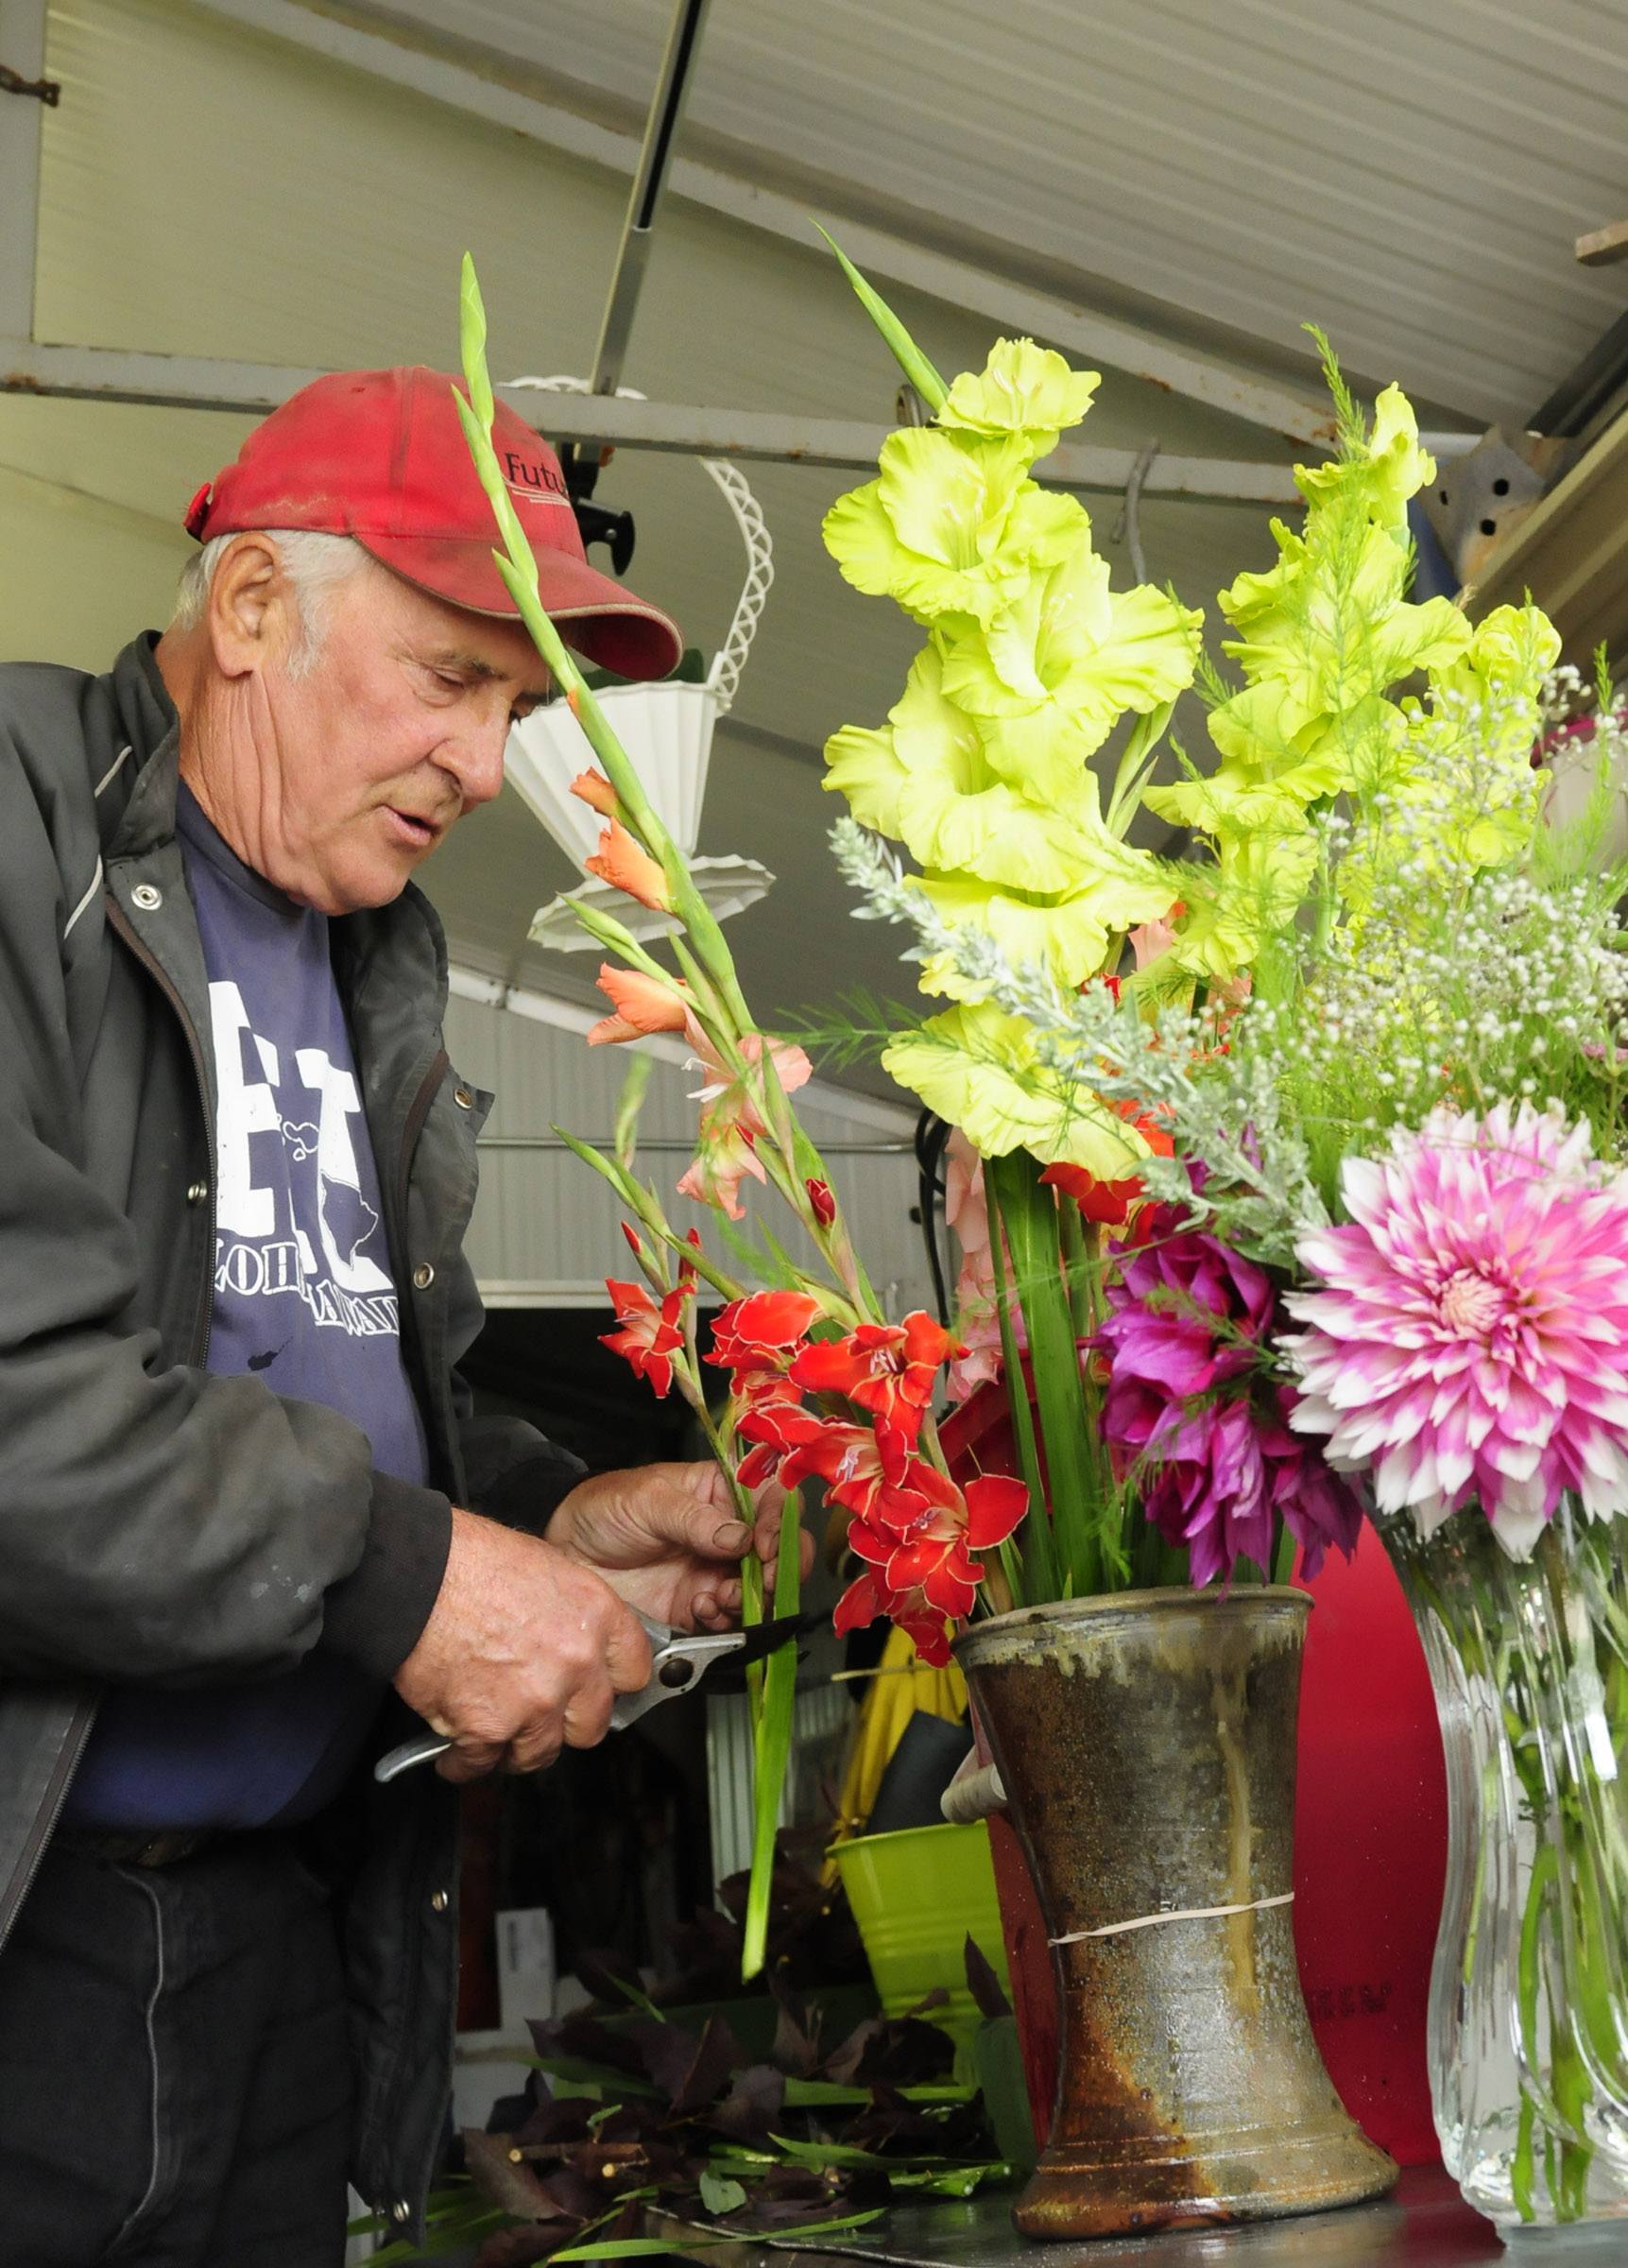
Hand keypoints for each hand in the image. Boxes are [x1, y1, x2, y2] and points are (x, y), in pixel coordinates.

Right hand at [392, 1506, 651, 1781]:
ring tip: (499, 1736)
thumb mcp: (548, 1567)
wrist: (417, 1574)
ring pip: (540, 1753)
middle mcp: (575, 1663)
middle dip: (565, 1723)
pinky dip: (465, 1763)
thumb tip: (572, 1639)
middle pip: (591, 1724)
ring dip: (517, 1748)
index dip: (609, 1684)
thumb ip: (571, 1614)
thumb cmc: (471, 1560)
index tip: (595, 1688)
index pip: (634, 1672)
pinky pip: (482, 1764)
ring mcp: (534, 1701)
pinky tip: (457, 1754)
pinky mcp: (487, 1727)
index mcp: (596, 1617)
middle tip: (544, 1713)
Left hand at [545, 1461, 812, 1631]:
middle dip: (776, 1571)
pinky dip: (723, 1620)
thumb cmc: (604, 1508)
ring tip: (715, 1598)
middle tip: (759, 1582)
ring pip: (759, 1590)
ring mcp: (714, 1571)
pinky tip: (699, 1610)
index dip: (780, 1522)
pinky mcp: (697, 1606)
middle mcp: (727, 1533)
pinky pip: (728, 1620)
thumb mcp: (648, 1500)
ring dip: (749, 1600)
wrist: (567, 1552)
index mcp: (721, 1493)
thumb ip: (694, 1518)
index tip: (765, 1545)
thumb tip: (740, 1537)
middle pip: (779, 1551)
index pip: (772, 1500)